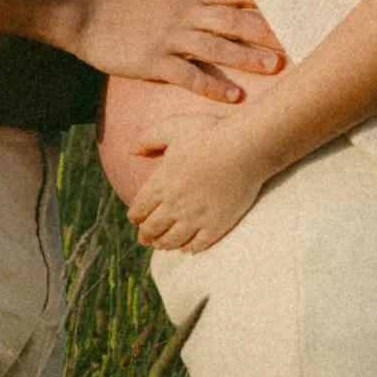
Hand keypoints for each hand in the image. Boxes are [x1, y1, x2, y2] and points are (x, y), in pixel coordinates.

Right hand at [73, 0, 281, 99]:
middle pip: (231, 21)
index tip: (292, 5)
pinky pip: (188, 75)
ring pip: (215, 48)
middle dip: (263, 31)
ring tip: (273, 67)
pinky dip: (211, 85)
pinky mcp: (154, 62)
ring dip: (245, 58)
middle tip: (294, 42)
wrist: (87, 15)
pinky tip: (233, 96)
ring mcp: (170, 38)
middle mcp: (185, 13)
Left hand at [125, 98, 271, 254]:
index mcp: (161, 183)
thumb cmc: (209, 134)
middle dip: (146, 235)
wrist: (245, 148)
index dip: (135, 216)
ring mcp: (196, 217)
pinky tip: (188, 248)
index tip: (136, 219)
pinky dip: (190, 248)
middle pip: (153, 228)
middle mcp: (175, 204)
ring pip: (173, 240)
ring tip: (163, 245)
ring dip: (165, 244)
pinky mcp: (217, 225)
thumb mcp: (172, 128)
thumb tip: (132, 151)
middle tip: (145, 239)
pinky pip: (199, 244)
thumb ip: (149, 139)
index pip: (140, 208)